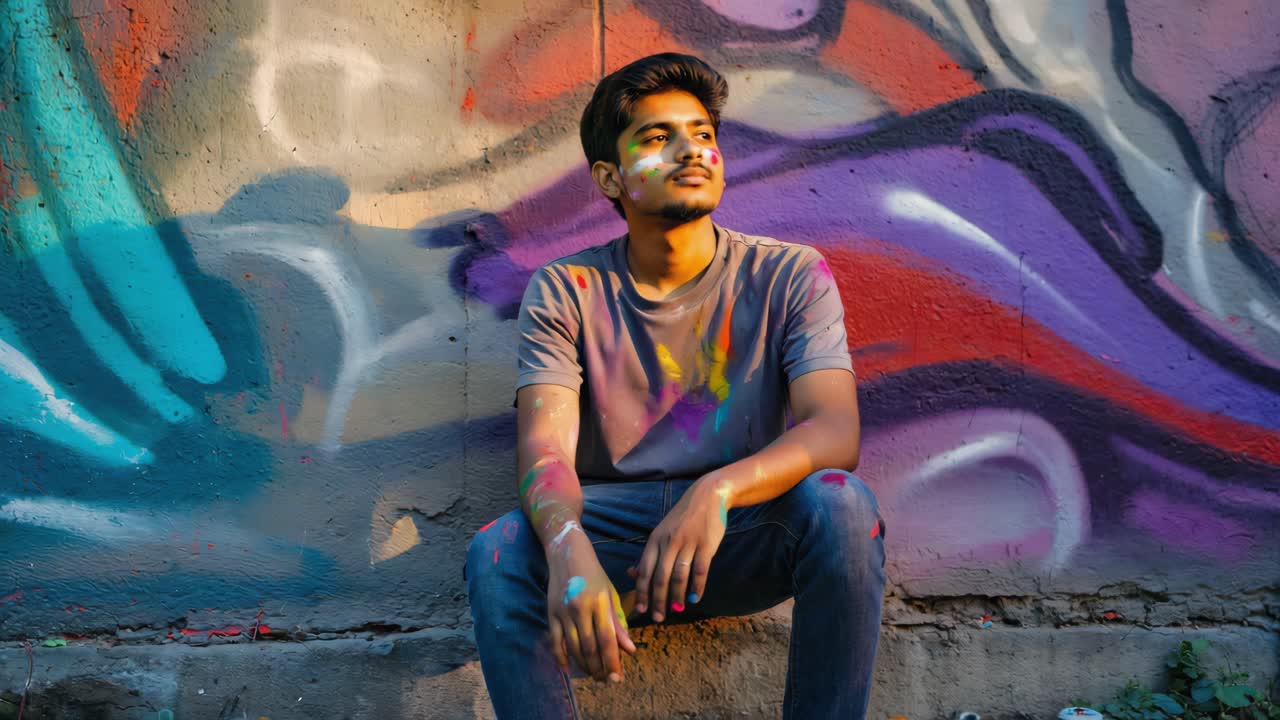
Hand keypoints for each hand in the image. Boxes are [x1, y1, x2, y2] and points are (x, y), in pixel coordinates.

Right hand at [546, 528, 635, 681]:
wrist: (567, 552)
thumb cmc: (593, 573)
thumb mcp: (610, 594)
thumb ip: (618, 622)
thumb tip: (630, 649)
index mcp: (599, 602)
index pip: (607, 639)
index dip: (612, 661)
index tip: (617, 677)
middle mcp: (580, 608)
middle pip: (590, 647)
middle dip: (599, 667)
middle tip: (606, 681)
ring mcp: (563, 611)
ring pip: (574, 647)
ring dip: (584, 665)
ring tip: (593, 675)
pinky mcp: (551, 613)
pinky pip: (556, 641)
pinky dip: (561, 657)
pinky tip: (568, 669)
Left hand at [629, 476, 728, 621]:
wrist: (707, 497)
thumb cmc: (682, 519)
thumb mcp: (661, 532)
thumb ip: (648, 554)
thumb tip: (631, 574)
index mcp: (655, 540)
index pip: (644, 570)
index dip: (641, 592)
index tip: (640, 610)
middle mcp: (669, 542)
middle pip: (660, 577)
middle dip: (657, 600)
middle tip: (658, 617)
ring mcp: (688, 543)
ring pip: (679, 576)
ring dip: (676, 596)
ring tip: (676, 610)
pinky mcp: (706, 545)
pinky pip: (700, 570)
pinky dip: (697, 587)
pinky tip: (694, 598)